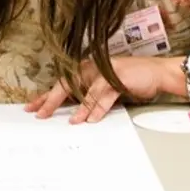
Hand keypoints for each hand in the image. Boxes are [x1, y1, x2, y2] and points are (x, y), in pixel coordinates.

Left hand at [25, 56, 169, 124]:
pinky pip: (103, 96)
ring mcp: (104, 72)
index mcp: (87, 71)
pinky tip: (90, 119)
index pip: (62, 84)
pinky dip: (97, 108)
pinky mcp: (117, 78)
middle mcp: (92, 68)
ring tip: (70, 122)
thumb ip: (91, 97)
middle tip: (39, 113)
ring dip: (77, 108)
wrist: (157, 72)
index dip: (46, 96)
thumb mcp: (106, 89)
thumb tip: (74, 113)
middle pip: (66, 84)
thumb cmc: (132, 80)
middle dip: (51, 100)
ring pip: (84, 90)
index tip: (32, 107)